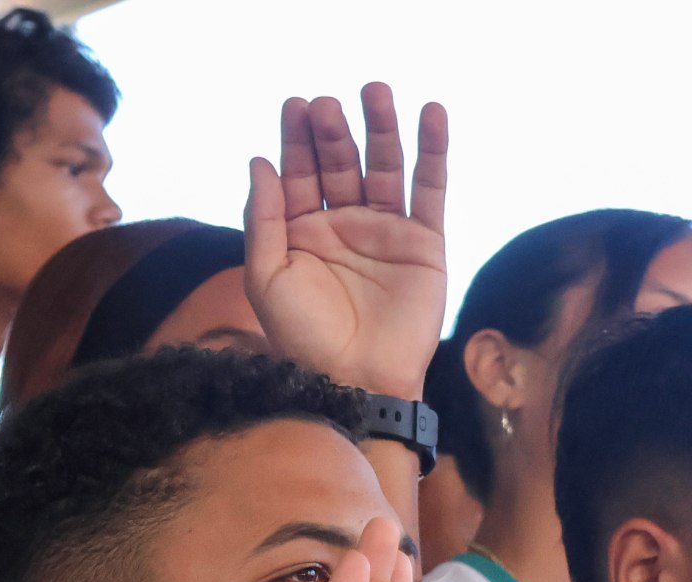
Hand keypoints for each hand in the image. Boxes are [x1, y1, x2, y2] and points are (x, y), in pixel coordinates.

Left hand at [245, 83, 449, 398]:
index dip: (297, 139)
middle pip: (339, 162)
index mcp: (301, 231)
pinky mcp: (424, 241)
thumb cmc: (302, 337)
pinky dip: (433, 151)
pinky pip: (430, 188)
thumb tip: (259, 161)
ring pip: (384, 166)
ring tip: (375, 91)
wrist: (354, 381)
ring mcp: (385, 230)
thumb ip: (263, 219)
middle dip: (333, 132)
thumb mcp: (267, 277)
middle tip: (327, 104)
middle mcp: (343, 224)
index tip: (295, 105)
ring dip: (381, 127)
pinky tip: (431, 115)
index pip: (299, 172)